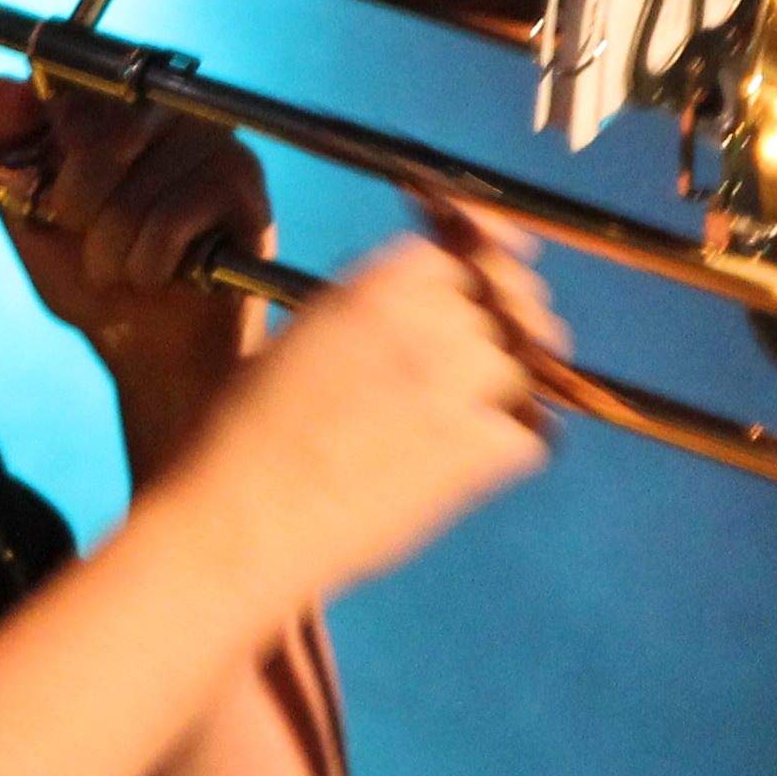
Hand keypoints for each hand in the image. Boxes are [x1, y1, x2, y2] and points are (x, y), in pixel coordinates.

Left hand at [0, 79, 266, 404]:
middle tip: (95, 245)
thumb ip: (5, 148)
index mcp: (110, 104)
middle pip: (92, 140)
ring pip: (130, 191)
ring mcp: (210, 137)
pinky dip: (149, 264)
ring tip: (129, 269)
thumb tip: (1, 85)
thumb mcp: (27, 214)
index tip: (64, 211)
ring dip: (113, 253)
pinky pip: (170, 220)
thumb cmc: (91, 275)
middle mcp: (164, 106)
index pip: (63, 102)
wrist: (155, 352)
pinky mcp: (242, 181)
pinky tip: (164, 274)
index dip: (55, 172)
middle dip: (78, 213)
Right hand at [142, 204, 561, 611]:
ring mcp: (459, 384)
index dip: (480, 267)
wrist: (238, 522)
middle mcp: (425, 322)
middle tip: (489, 356)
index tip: (484, 284)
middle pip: (505, 303)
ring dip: (508, 386)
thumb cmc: (244, 439)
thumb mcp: (300, 337)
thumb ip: (367, 311)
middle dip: (504, 325)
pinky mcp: (480, 451)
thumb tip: (416, 316)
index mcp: (374, 286)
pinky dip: (521, 442)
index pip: (464, 253)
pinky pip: (538, 432)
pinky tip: (480, 458)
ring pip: (525, 365)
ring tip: (465, 417)